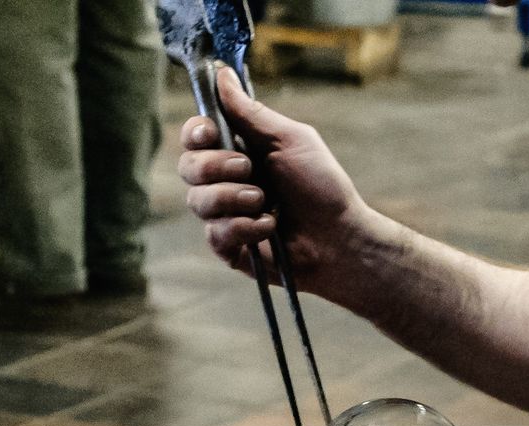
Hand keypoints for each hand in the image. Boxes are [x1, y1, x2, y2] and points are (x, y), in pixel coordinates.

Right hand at [177, 68, 373, 298]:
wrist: (340, 238)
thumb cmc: (322, 187)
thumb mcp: (290, 140)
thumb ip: (251, 113)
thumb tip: (222, 75)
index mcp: (238, 151)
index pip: (195, 137)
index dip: (194, 133)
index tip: (210, 133)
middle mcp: (226, 182)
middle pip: (188, 167)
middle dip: (217, 166)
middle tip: (249, 169)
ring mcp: (226, 216)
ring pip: (198, 201)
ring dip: (233, 198)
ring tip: (266, 202)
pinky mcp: (230, 247)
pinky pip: (215, 234)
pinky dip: (244, 227)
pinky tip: (269, 227)